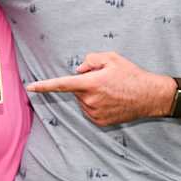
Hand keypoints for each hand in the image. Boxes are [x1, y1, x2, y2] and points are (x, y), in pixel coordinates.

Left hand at [24, 52, 174, 125]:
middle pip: (76, 90)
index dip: (44, 86)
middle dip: (84, 84)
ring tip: (111, 91)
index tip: (30, 88)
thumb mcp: (112, 58)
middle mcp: (90, 100)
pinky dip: (96, 105)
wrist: (150, 96)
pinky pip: (90, 111)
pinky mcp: (100, 121)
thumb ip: (91, 59)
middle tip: (104, 80)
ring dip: (90, 95)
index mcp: (90, 83)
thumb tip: (79, 70)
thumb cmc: (131, 75)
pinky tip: (112, 101)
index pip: (62, 84)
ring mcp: (95, 113)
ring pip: (83, 101)